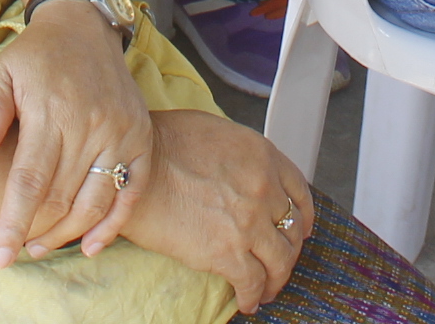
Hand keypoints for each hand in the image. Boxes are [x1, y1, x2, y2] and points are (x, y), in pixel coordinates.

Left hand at [0, 4, 153, 263]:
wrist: (85, 26)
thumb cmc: (37, 56)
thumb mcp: (2, 72)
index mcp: (52, 111)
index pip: (30, 180)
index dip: (14, 222)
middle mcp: (92, 125)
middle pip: (63, 197)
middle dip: (36, 232)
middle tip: (16, 251)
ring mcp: (122, 133)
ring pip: (96, 202)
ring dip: (68, 233)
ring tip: (40, 246)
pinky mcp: (141, 138)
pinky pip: (131, 192)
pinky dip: (113, 224)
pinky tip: (90, 245)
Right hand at [121, 109, 314, 313]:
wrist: (131, 171)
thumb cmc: (159, 145)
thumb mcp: (214, 132)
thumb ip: (240, 154)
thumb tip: (241, 172)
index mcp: (262, 156)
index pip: (298, 192)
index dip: (303, 216)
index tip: (300, 229)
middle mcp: (263, 189)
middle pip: (291, 230)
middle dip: (288, 251)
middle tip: (279, 262)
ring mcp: (249, 223)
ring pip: (280, 261)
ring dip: (276, 279)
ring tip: (267, 289)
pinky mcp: (228, 253)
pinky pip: (253, 283)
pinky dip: (253, 296)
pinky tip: (247, 300)